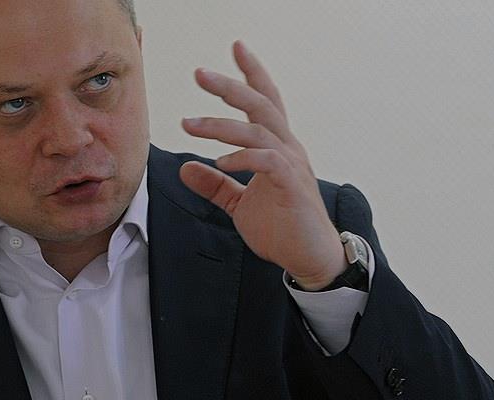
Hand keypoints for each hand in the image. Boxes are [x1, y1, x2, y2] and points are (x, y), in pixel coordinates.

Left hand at [180, 41, 345, 289]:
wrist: (308, 258)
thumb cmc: (281, 228)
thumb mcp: (239, 204)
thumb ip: (215, 185)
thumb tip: (186, 169)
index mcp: (277, 147)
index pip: (265, 101)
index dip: (252, 74)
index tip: (236, 48)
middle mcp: (287, 148)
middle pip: (260, 105)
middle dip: (230, 86)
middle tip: (199, 72)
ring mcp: (292, 165)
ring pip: (258, 130)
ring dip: (220, 126)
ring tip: (188, 125)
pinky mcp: (292, 186)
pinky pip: (267, 161)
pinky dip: (242, 157)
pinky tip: (220, 161)